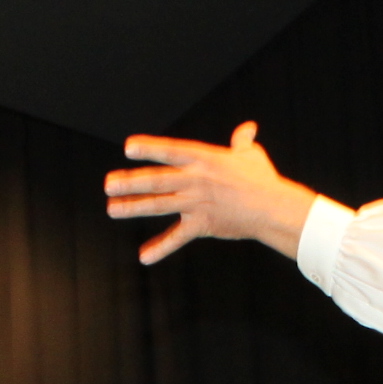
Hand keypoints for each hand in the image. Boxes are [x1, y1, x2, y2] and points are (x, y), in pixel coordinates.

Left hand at [104, 123, 318, 264]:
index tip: (128, 147)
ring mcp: (196, 204)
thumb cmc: (263, 179)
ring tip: (112, 208)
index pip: (171, 151)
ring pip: (159, 205)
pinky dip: (161, 248)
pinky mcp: (202, 225)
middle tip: (108, 184)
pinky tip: (144, 256)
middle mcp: (196, 180)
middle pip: (157, 180)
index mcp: (204, 159)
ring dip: (133, 207)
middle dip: (130, 182)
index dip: (149, 148)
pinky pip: (177, 237)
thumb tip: (248, 128)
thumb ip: (242, 140)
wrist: (274, 208)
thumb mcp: (251, 154)